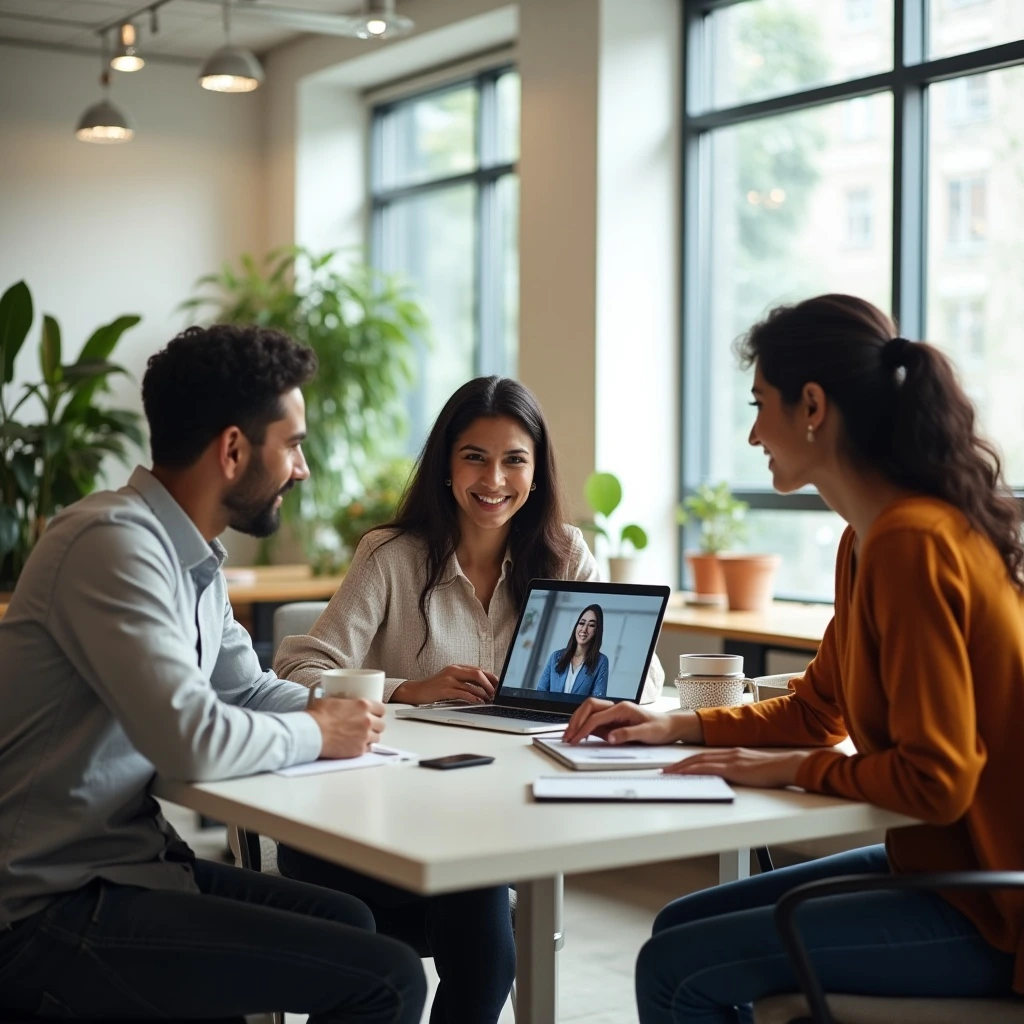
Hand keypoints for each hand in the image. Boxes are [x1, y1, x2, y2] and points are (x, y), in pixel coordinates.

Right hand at [306, 695, 385, 758]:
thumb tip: (343, 703)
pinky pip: (368, 749)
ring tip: (360, 737)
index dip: (377, 712)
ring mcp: (364, 736)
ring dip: (370, 737)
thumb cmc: (317, 716)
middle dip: (375, 725)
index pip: (381, 709)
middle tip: (367, 726)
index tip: (374, 714)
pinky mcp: (359, 750)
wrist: (311, 733)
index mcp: (363, 705)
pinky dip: (363, 747)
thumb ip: (345, 702)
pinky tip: (355, 745)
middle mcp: (367, 720)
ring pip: (377, 738)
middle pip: (381, 724)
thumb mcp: (332, 700)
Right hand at [391, 665, 497, 704]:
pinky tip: (478, 701)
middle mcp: (453, 671)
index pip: (478, 669)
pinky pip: (462, 692)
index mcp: (456, 667)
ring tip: (490, 699)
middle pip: (477, 673)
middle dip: (490, 683)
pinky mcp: (444, 689)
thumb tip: (484, 686)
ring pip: (472, 683)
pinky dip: (472, 697)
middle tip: (496, 692)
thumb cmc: (434, 688)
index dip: (491, 677)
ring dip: (483, 692)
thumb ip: (465, 681)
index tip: (499, 684)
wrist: (416, 691)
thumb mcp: (451, 680)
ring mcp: (449, 679)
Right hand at [563, 698, 703, 745]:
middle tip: (568, 735)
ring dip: (577, 722)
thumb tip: (610, 737)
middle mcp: (615, 708)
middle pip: (588, 707)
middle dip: (576, 720)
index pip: (597, 716)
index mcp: (622, 708)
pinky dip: (584, 726)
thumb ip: (628, 734)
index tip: (576, 738)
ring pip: (588, 711)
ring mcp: (613, 714)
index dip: (584, 727)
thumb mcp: (647, 733)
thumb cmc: (660, 728)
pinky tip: (579, 735)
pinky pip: (593, 720)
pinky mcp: (612, 721)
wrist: (669, 727)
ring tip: (569, 736)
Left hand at [663, 747, 809, 787]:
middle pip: (697, 758)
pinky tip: (685, 775)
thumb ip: (739, 771)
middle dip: (679, 764)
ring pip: (699, 762)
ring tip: (668, 773)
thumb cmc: (774, 770)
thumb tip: (730, 778)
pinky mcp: (733, 768)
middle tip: (665, 770)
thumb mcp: (752, 769)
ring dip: (681, 768)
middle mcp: (728, 753)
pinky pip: (708, 769)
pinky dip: (694, 771)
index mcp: (732, 753)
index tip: (676, 766)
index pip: (704, 756)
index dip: (688, 761)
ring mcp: (730, 760)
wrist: (787, 766)